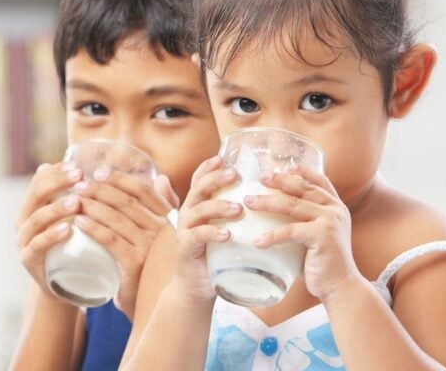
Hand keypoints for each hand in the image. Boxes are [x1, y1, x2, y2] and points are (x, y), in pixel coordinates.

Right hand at [15, 162, 83, 299]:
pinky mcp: (29, 261)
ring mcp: (24, 241)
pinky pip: (37, 246)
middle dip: (57, 183)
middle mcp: (24, 220)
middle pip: (36, 194)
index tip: (78, 167)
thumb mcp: (73, 217)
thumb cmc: (73, 244)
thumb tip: (89, 164)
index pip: (39, 180)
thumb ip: (76, 194)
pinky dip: (51, 236)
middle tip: (79, 177)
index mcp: (32, 206)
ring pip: (36, 219)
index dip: (57, 171)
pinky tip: (67, 229)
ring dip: (56, 208)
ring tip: (77, 201)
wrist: (64, 284)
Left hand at [70, 169, 175, 318]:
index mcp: (167, 218)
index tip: (97, 172)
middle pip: (126, 201)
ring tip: (72, 200)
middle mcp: (161, 230)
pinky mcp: (135, 263)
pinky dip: (93, 228)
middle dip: (99, 190)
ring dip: (92, 205)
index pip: (142, 190)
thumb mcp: (159, 234)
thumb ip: (163, 206)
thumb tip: (160, 178)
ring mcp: (149, 246)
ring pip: (116, 218)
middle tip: (78, 185)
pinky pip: (111, 239)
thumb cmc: (151, 265)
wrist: (151, 304)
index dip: (119, 178)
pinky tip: (78, 221)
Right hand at [172, 156, 242, 302]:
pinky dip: (212, 233)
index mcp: (197, 206)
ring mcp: (185, 231)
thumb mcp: (224, 229)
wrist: (197, 287)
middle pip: (199, 189)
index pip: (199, 180)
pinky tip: (227, 234)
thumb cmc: (215, 255)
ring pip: (199, 210)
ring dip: (219, 206)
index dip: (208, 167)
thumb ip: (236, 214)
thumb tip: (260, 198)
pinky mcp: (186, 249)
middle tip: (235, 175)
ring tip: (239, 208)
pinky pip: (197, 236)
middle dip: (216, 179)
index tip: (223, 158)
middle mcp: (188, 214)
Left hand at [244, 165, 360, 301]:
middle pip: (302, 188)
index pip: (319, 180)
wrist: (341, 287)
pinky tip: (256, 241)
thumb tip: (273, 212)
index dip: (301, 171)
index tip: (281, 166)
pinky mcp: (322, 237)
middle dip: (279, 180)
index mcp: (335, 206)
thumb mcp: (316, 235)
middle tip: (260, 178)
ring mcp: (330, 222)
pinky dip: (272, 236)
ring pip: (293, 205)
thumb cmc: (322, 262)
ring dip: (268, 202)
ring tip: (248, 202)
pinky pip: (291, 232)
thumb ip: (303, 221)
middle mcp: (335, 209)